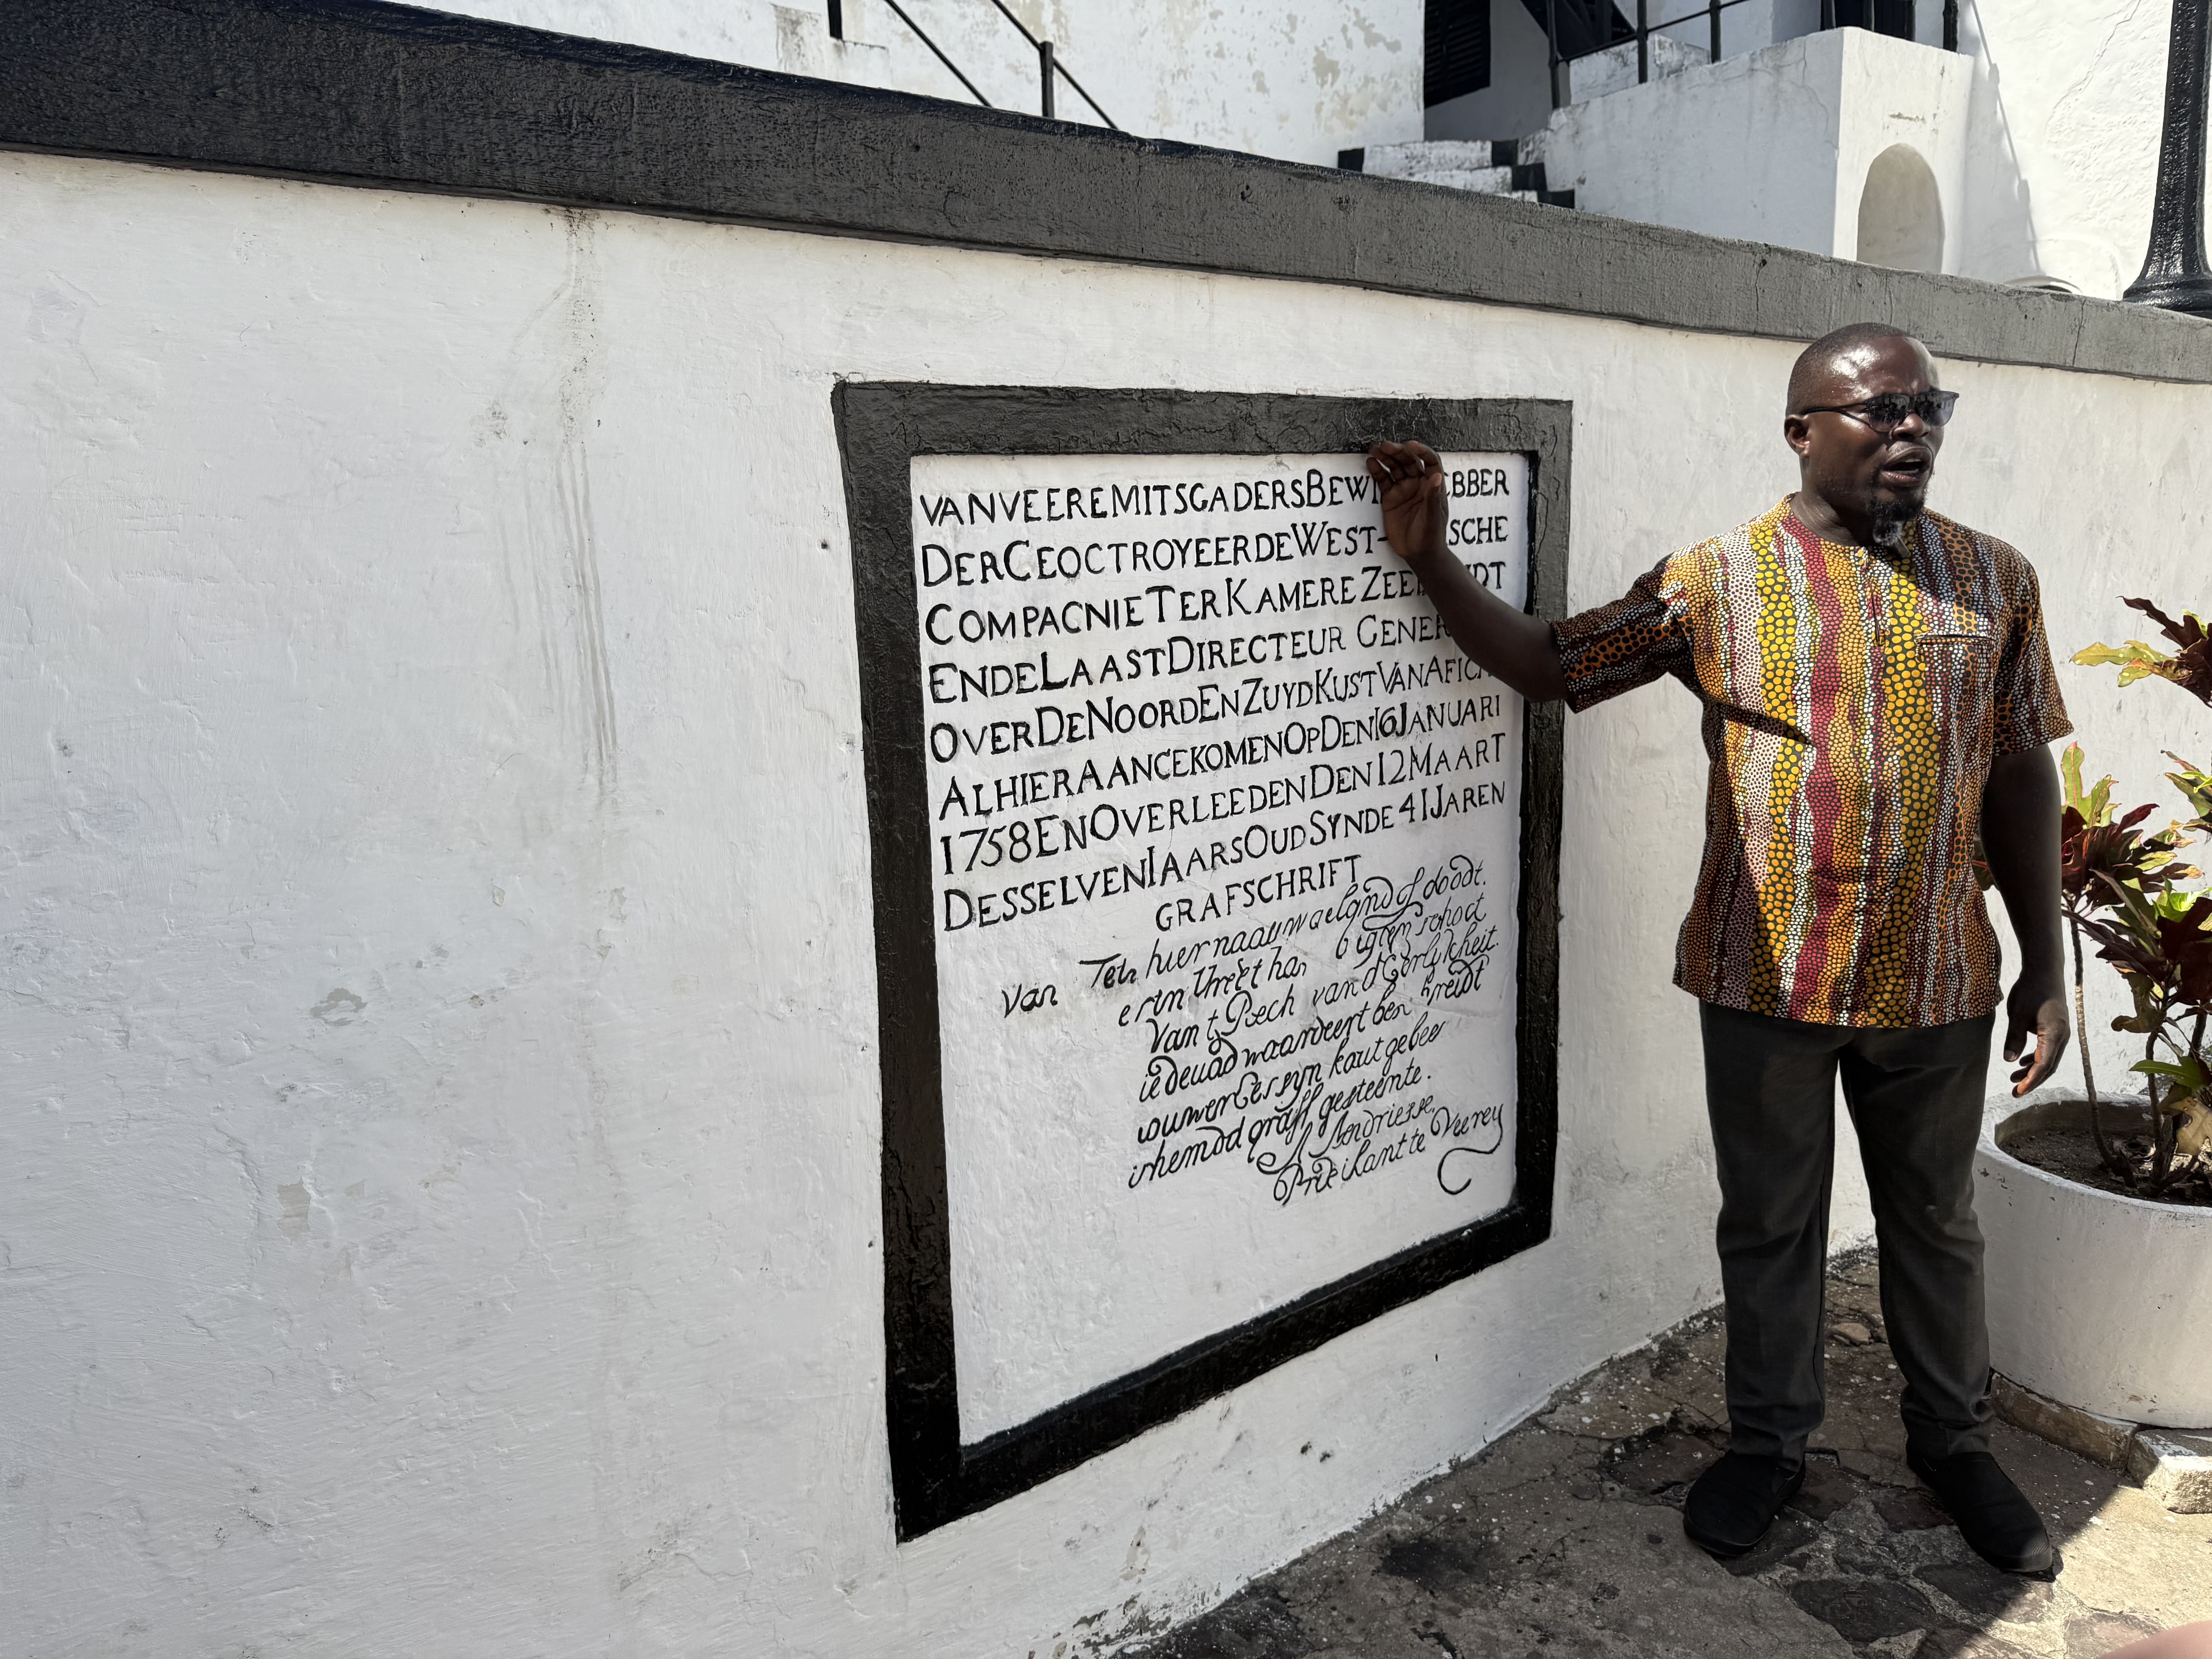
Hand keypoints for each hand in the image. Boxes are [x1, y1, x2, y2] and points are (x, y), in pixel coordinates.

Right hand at [1366, 440, 1447, 566]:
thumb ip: (1433, 497)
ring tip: (1374, 449)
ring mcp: (1403, 489)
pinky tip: (1370, 463)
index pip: (1430, 461)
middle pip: (1409, 461)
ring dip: (1385, 457)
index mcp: (1432, 485)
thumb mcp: (1433, 517)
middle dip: (1398, 452)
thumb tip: (1437, 476)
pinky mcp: (1390, 497)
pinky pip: (1383, 481)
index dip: (1421, 451)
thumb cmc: (1431, 535)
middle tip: (1385, 446)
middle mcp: (1418, 483)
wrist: (1418, 553)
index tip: (1410, 445)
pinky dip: (1377, 471)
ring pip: (1394, 468)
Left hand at [2003, 973, 2069, 1096]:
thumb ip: (2013, 1038)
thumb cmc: (2031, 990)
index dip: (2030, 1081)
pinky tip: (2022, 1062)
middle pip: (2049, 1066)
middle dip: (2032, 1081)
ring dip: (2032, 1070)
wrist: (2044, 971)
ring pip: (2049, 1059)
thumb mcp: (2017, 1015)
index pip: (2043, 1065)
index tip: (2018, 1091)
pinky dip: (2036, 1058)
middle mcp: (2062, 1036)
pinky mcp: (2056, 1028)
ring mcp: (2061, 1032)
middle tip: (2015, 1092)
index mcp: (2054, 1035)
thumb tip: (2009, 1060)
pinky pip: (2048, 1049)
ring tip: (2013, 1079)